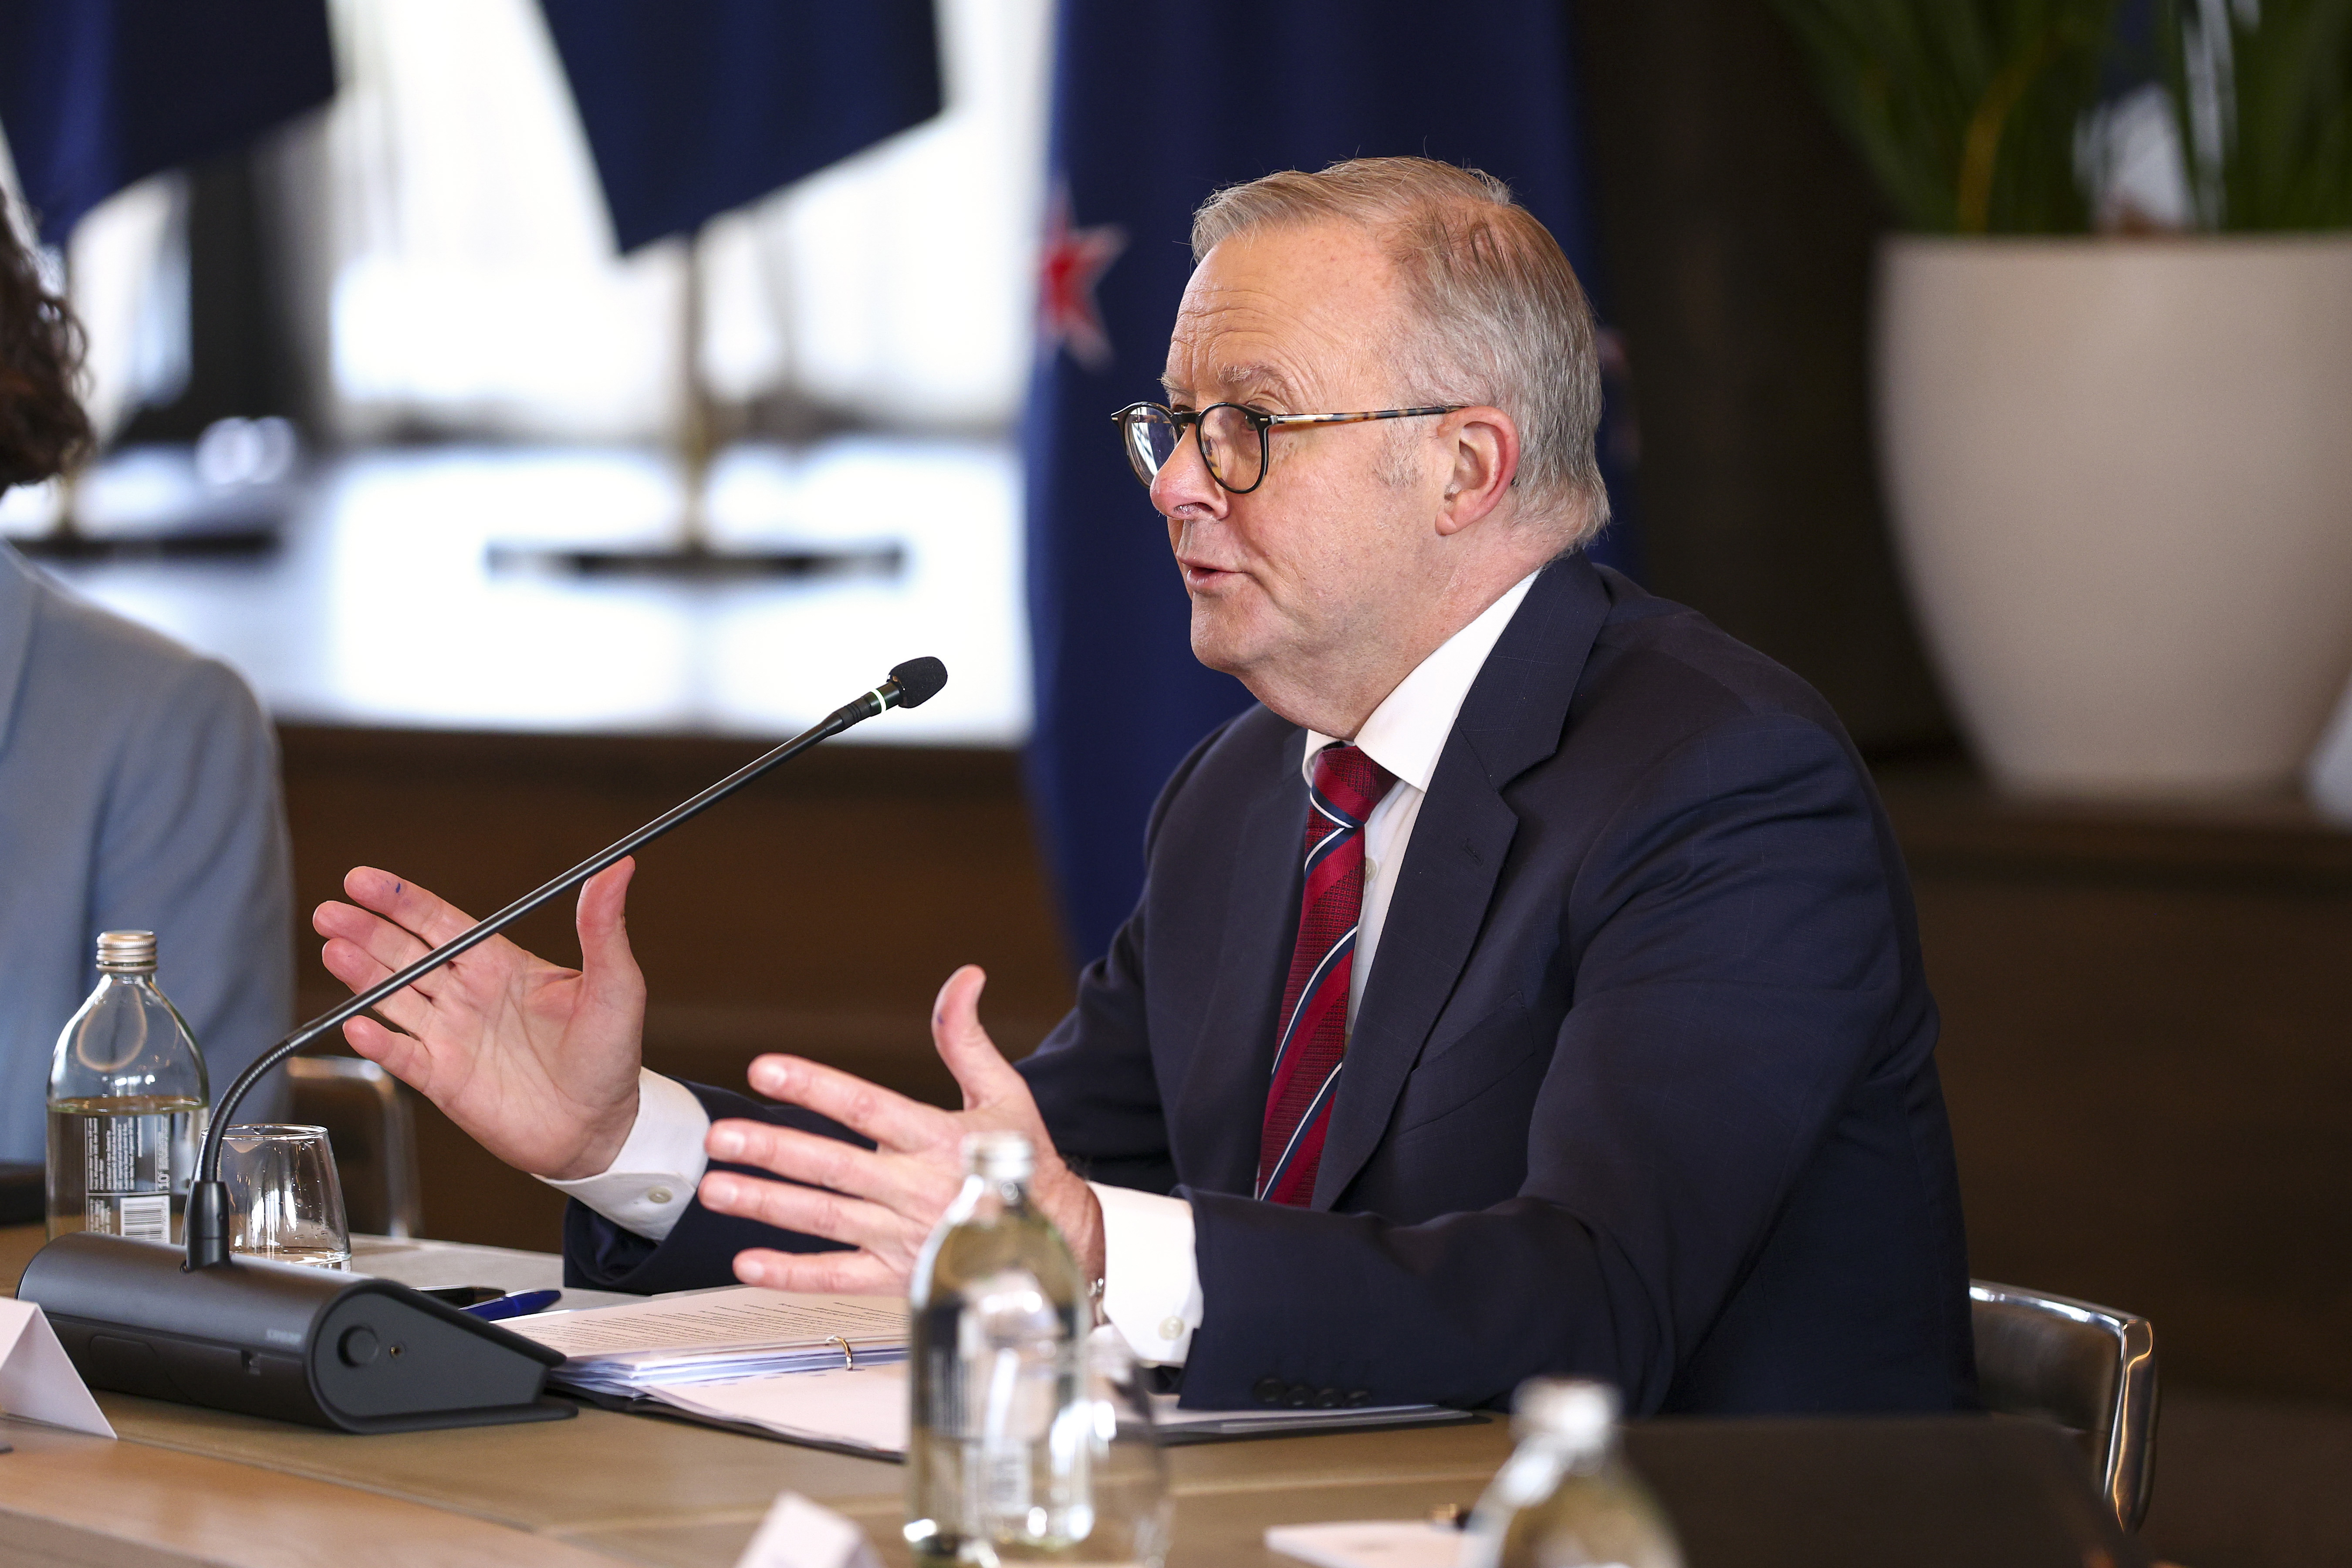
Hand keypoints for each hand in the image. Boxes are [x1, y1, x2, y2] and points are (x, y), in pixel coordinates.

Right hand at [311, 862, 646, 1179]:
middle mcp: (468, 995)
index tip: (363, 879)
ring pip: (394, 998)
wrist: (602, 1127)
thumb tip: (617, 870)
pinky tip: (357, 1025)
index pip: (440, 922)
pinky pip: (402, 1056)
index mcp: (501, 965)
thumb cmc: (611, 1056)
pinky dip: (378, 1042)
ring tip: (334, 949)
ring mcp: (451, 1037)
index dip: (401, 900)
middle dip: (366, 931)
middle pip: (404, 954)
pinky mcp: (444, 1080)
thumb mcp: (616, 986)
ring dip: (362, 976)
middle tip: (330, 911)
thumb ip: (604, 928)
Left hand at [699, 965, 1104, 1293]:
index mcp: (942, 1138)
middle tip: (721, 1138)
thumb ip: (966, 1037)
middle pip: (836, 1167)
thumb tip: (964, 978)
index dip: (816, 1086)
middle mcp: (920, 1188)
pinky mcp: (901, 1277)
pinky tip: (748, 1263)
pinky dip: (792, 1274)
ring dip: (767, 1204)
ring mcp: (907, 1237)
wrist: (1055, 1240)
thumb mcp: (1003, 1092)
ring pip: (827, 1220)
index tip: (767, 1069)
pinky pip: (839, 1279)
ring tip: (716, 1189)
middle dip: (775, 1150)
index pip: (868, 1106)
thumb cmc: (1023, 1161)